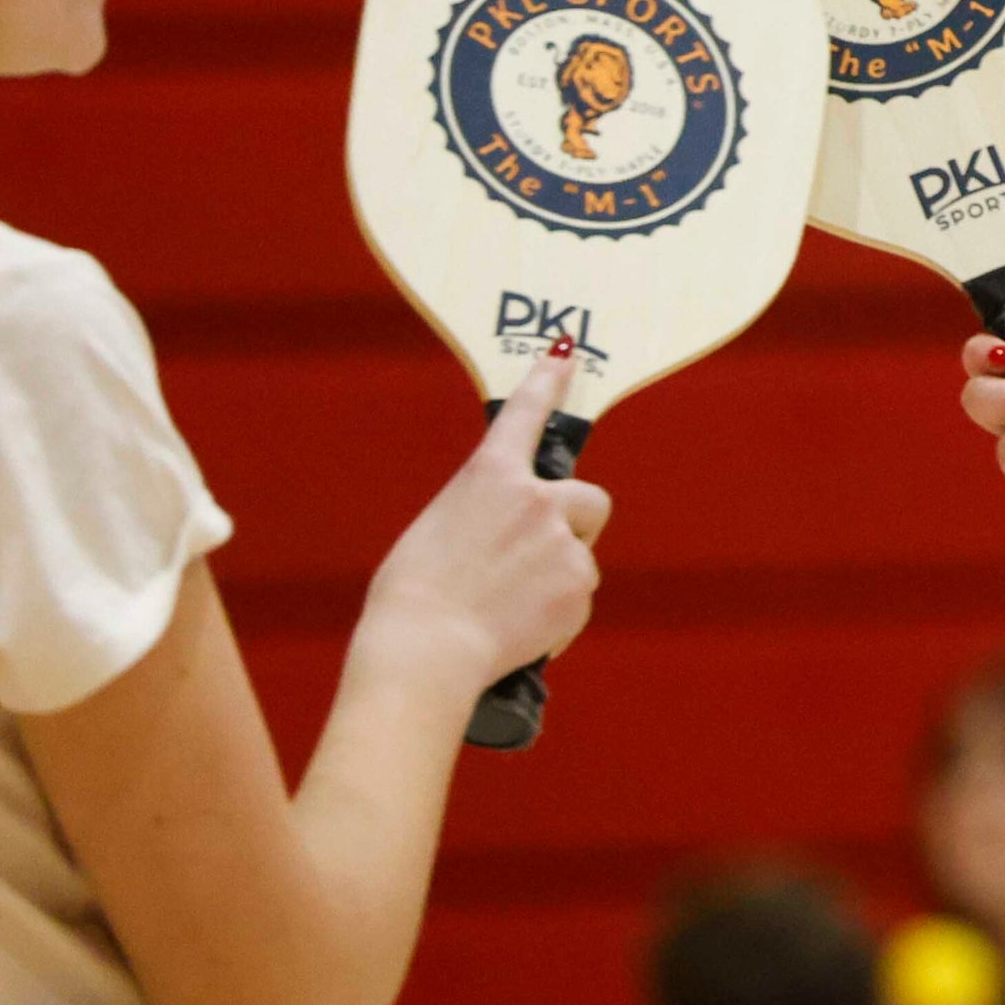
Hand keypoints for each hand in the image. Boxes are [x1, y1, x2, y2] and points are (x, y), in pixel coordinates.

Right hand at [355, 348, 613, 696]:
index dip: (548, 381)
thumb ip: (485, 514)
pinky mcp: (579, 590)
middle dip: (576, 523)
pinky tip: (520, 630)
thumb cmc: (413, 595)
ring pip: (581, 557)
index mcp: (491, 474)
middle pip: (591, 500)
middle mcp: (538, 500)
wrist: (427, 648)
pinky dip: (557, 615)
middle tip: (543, 554)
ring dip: (559, 576)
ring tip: (510, 605)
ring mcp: (565, 545)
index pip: (526, 413)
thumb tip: (509, 532)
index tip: (566, 357)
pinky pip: (578, 599)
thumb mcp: (441, 527)